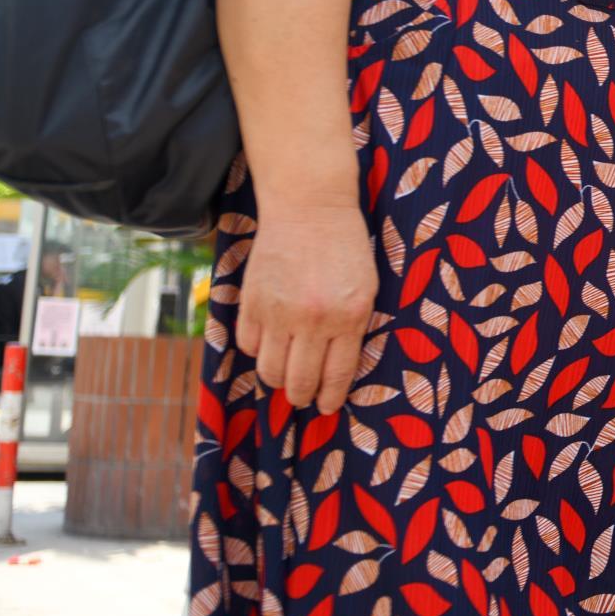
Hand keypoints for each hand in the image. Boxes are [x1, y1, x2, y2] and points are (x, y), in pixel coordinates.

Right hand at [236, 201, 378, 412]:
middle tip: (303, 398)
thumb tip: (337, 371)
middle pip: (300, 380)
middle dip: (302, 397)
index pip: (336, 375)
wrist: (310, 208)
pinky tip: (269, 345)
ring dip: (277, 380)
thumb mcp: (366, 289)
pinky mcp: (252, 301)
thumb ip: (353, 328)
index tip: (327, 407)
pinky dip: (257, 351)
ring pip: (270, 370)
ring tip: (285, 376)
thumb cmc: (346, 248)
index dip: (330, 398)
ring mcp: (279, 311)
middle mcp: (313, 319)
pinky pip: (248, 345)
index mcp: (349, 317)